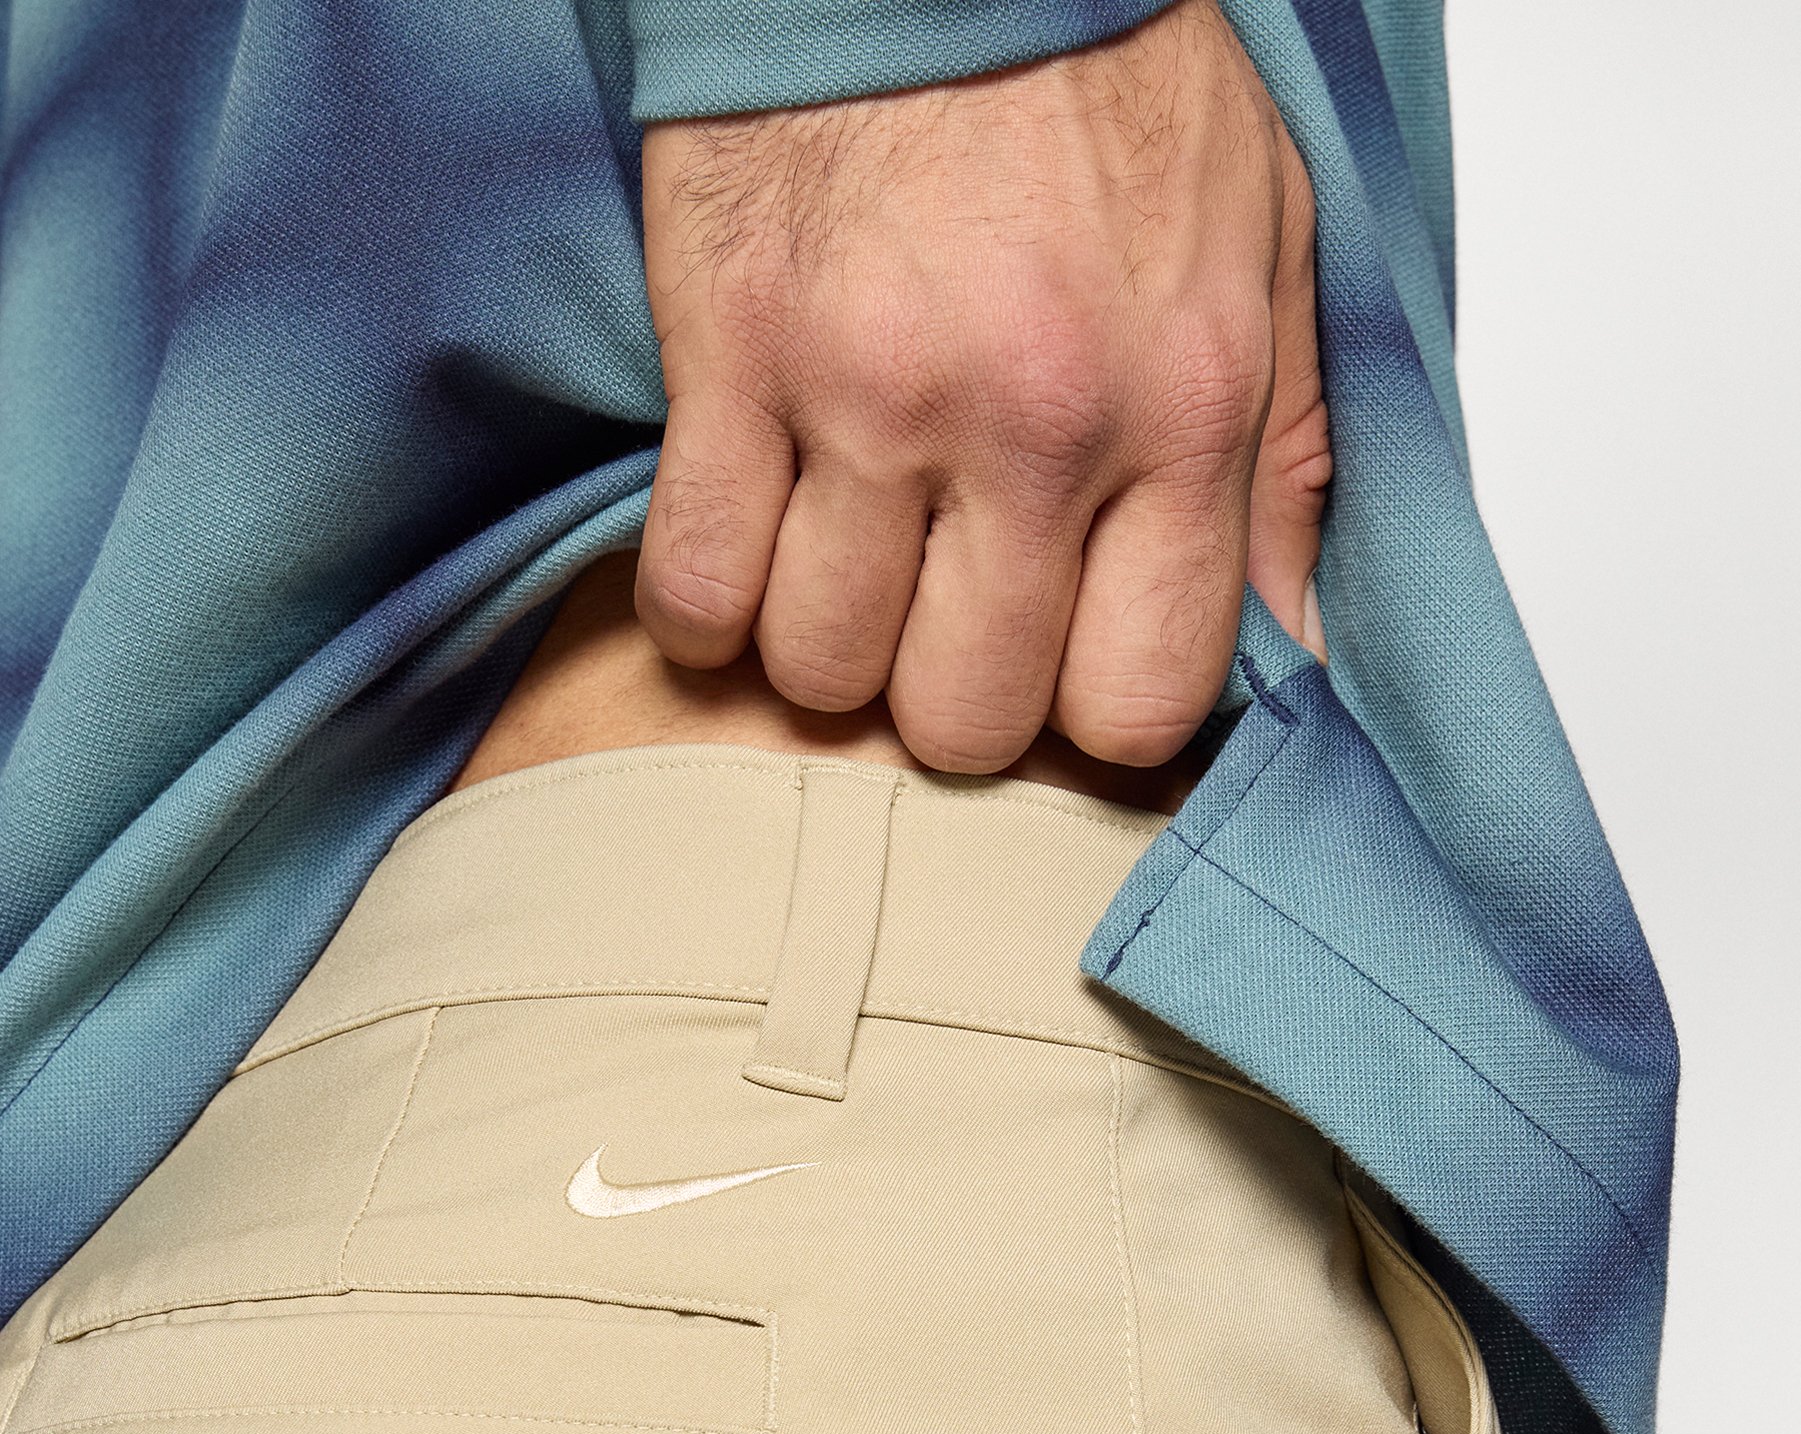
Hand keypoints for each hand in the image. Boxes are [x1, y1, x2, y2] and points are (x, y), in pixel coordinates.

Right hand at [634, 0, 1328, 775]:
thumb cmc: (1104, 74)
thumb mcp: (1264, 249)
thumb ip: (1282, 470)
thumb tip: (1292, 652)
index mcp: (1183, 405)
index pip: (1138, 704)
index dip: (1092, 717)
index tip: (1063, 667)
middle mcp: (1033, 419)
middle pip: (965, 718)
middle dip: (947, 694)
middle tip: (941, 611)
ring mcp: (871, 392)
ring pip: (820, 670)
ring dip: (825, 644)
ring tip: (844, 555)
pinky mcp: (735, 351)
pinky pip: (694, 589)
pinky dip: (705, 603)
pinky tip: (747, 541)